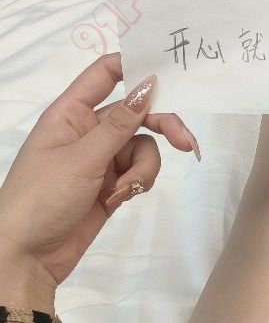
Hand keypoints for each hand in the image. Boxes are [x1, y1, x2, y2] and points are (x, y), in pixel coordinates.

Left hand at [0, 53, 200, 307]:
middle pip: (136, 113)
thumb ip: (119, 124)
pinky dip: (136, 183)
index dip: (136, 66)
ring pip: (142, 147)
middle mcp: (87, 130)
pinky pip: (138, 171)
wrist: (28, 257)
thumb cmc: (42, 199)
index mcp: (70, 112)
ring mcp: (100, 158)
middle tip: (187, 143)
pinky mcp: (111, 184)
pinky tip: (118, 200)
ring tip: (123, 191)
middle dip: (162, 126)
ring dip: (142, 168)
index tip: (170, 72)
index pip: (106, 74)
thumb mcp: (82, 158)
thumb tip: (149, 84)